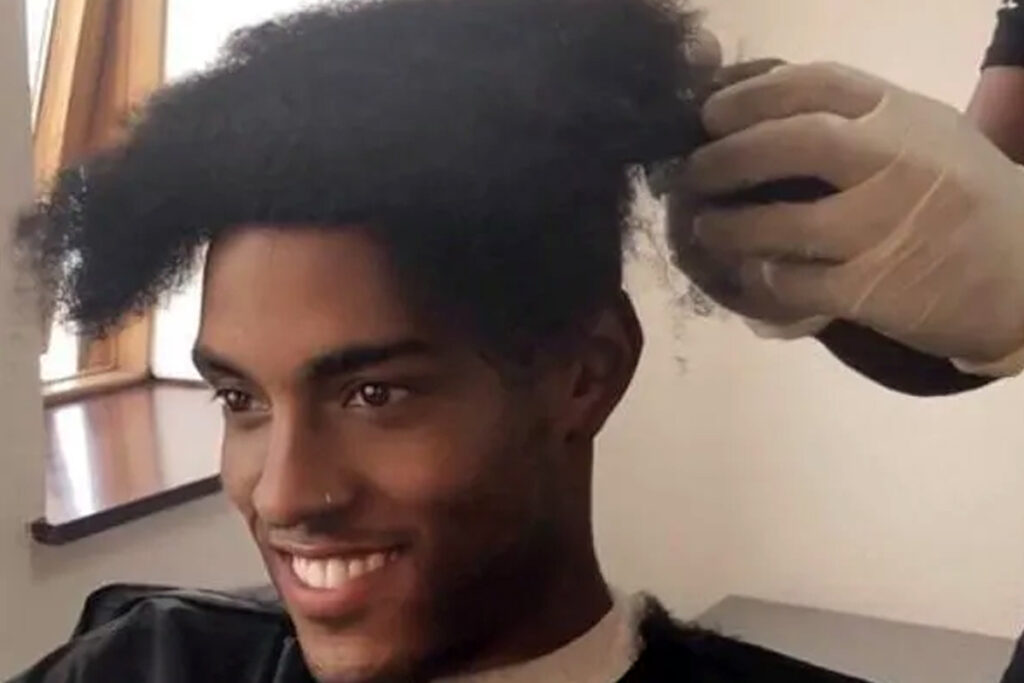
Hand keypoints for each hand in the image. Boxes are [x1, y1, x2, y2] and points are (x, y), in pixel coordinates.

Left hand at [670, 62, 1023, 375]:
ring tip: (705, 227)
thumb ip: (857, 118)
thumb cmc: (961, 199)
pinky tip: (752, 272)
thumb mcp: (924, 137)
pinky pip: (797, 283)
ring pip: (786, 224)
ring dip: (731, 226)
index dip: (752, 94)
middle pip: (797, 141)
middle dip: (730, 155)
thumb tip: (754, 104)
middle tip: (692, 171)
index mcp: (905, 116)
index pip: (818, 84)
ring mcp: (887, 228)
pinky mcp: (876, 290)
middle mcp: (898, 162)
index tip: (711, 113)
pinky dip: (763, 278)